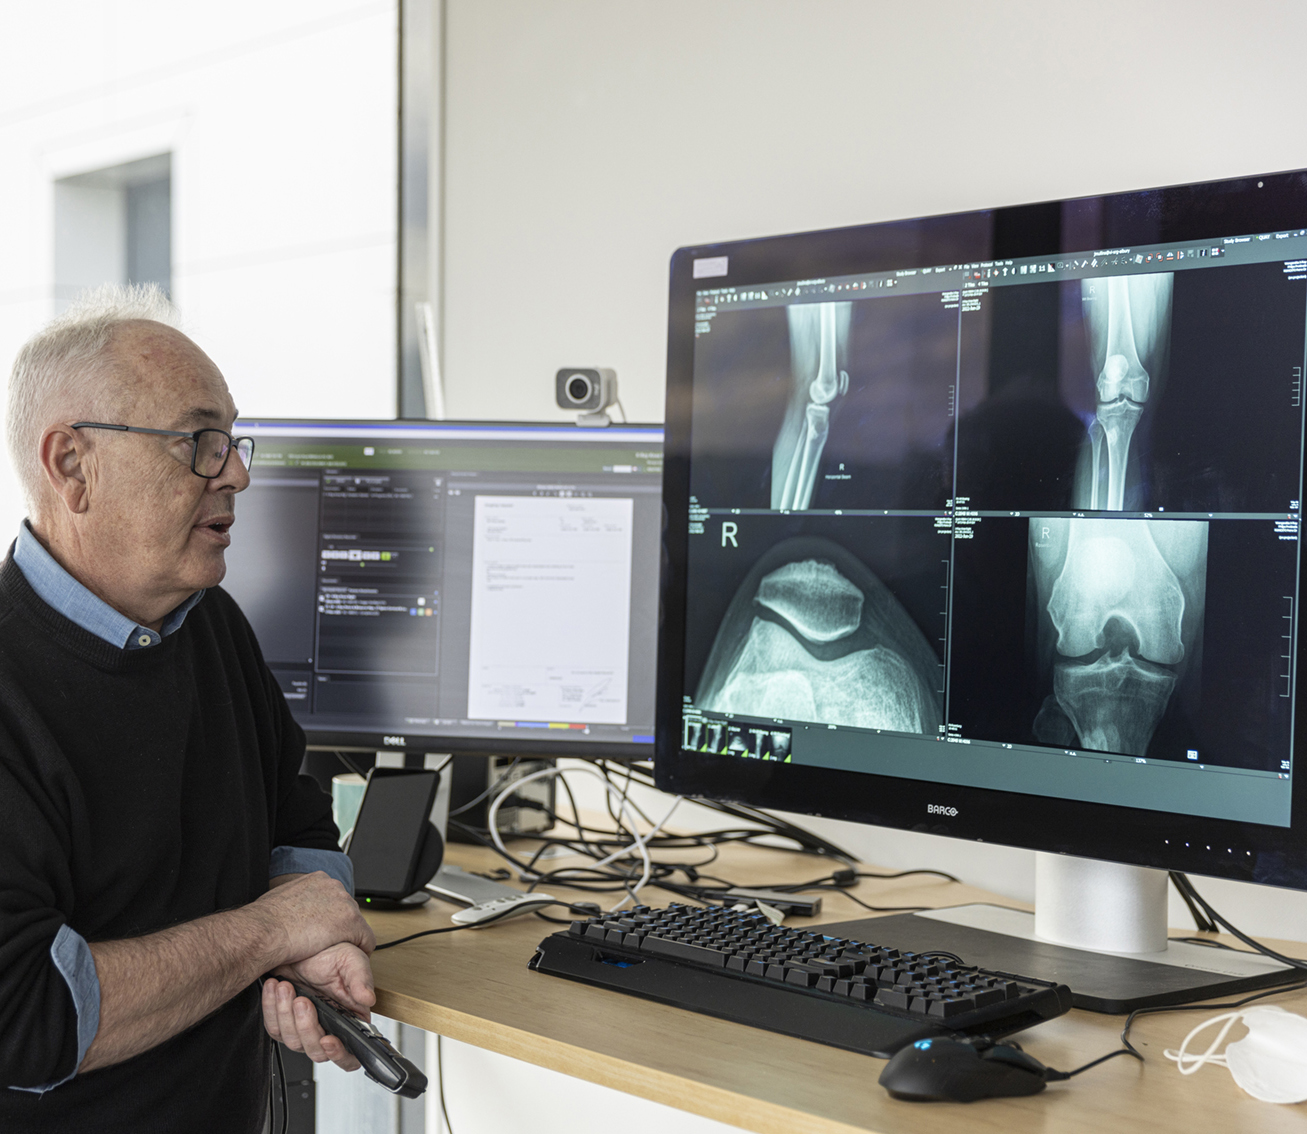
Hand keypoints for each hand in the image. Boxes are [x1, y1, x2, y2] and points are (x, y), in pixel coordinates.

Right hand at [252, 871, 375, 966]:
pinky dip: (362, 948)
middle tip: (326, 941)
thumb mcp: (280, 899)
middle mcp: (334, 887)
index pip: (334, 898)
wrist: (266, 930)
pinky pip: (366, 939)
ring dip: (348, 937)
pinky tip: (354, 956)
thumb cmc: (266, 920)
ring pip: (357, 924)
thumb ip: (294, 900)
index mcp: (318, 879)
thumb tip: (290, 909)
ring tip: (334, 951)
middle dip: (339, 925)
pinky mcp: (351, 923)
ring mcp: (345, 904)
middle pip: (347, 909)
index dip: (330, 916)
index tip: (324, 927)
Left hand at [262, 943, 375, 1071]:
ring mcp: (305, 1026)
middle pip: (316, 1050)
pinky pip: (274, 1028)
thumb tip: (368, 999)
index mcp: (350, 1018)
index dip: (339, 1054)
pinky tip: (275, 988)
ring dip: (286, 1015)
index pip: (350, 1054)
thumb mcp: (352, 960)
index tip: (328, 1040)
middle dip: (307, 1027)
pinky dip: (272, 1008)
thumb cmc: (331, 951)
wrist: (301, 941)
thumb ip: (361, 979)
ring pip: (293, 1041)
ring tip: (286, 987)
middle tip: (302, 1000)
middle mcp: (329, 1026)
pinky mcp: (285, 1021)